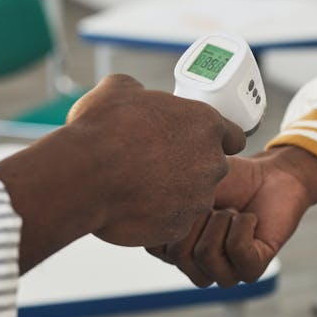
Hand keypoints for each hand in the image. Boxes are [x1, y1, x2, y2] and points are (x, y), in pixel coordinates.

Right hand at [0, 74, 245, 271]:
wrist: (83, 175)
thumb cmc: (102, 129)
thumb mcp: (119, 89)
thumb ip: (141, 92)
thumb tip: (135, 93)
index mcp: (205, 125)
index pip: (233, 136)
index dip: (215, 139)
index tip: (200, 143)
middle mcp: (211, 163)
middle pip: (212, 168)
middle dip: (191, 167)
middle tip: (158, 163)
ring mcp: (197, 198)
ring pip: (193, 198)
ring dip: (174, 193)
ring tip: (138, 186)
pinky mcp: (179, 226)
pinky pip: (173, 221)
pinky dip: (158, 217)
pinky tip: (133, 206)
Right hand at [148, 146, 316, 287]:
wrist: (272, 175)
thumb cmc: (230, 178)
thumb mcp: (188, 183)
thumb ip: (162, 200)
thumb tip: (135, 212)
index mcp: (174, 249)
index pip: (155, 247)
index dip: (173, 215)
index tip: (191, 197)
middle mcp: (196, 266)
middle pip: (178, 255)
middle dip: (199, 217)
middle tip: (217, 205)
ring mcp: (223, 273)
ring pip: (206, 255)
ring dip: (222, 221)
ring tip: (233, 212)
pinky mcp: (252, 270)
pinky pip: (238, 251)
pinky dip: (243, 225)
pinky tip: (249, 219)